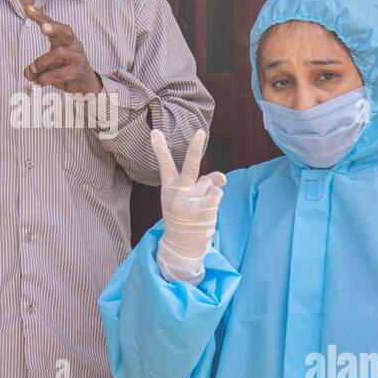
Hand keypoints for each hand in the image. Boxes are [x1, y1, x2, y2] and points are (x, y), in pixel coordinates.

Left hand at [23, 5, 101, 93]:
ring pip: (59, 53)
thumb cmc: (65, 71)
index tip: (28, 9)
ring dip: (42, 61)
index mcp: (65, 39)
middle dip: (53, 27)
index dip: (41, 16)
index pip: (53, 24)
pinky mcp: (78, 71)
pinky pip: (60, 72)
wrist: (85, 85)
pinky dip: (46, 78)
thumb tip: (28, 73)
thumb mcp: (47, 67)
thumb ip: (35, 69)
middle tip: (43, 28)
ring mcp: (77, 58)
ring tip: (33, 70)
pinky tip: (39, 82)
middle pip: (65, 31)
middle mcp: (73, 45)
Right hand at [152, 128, 226, 264]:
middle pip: (191, 166)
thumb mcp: (183, 200)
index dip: (160, 148)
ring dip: (209, 192)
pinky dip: (216, 199)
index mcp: (169, 189)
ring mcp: (192, 201)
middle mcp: (179, 193)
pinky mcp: (204, 209)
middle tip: (200, 132)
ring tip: (199, 207)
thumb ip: (199, 184)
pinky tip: (206, 211)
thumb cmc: (183, 218)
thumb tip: (223, 178)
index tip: (155, 131)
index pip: (164, 165)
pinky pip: (217, 193)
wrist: (181, 246)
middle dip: (196, 147)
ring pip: (210, 183)